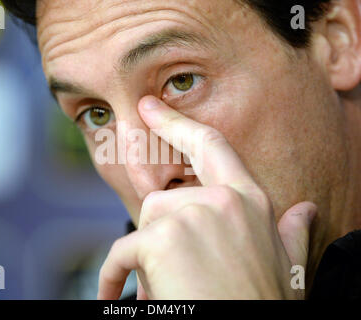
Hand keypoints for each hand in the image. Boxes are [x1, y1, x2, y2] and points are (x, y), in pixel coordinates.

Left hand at [97, 96, 316, 299]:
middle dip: (162, 234)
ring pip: (146, 224)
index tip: (148, 106)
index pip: (209, 145)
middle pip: (164, 200)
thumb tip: (307, 210)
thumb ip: (291, 233)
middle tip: (182, 271)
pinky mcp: (162, 239)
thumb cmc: (259, 302)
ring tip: (175, 285)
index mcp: (248, 201)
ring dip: (149, 257)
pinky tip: (115, 294)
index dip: (176, 122)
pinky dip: (114, 275)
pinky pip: (122, 252)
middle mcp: (222, 201)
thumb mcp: (287, 266)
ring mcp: (192, 216)